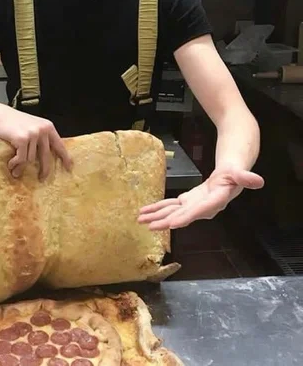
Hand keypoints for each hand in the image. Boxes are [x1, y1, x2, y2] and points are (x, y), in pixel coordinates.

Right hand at [0, 105, 71, 179]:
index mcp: (48, 127)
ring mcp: (33, 134)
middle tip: (42, 178)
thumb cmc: (16, 122)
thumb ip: (41, 138)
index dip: (65, 157)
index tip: (69, 167)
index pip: (60, 145)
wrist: (0, 114)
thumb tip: (45, 158)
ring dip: (21, 165)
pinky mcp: (22, 139)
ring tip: (15, 168)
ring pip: (31, 158)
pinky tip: (11, 164)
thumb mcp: (33, 126)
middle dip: (45, 169)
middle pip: (46, 156)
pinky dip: (15, 163)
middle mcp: (43, 130)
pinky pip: (21, 158)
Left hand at [137, 166, 264, 230]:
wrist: (230, 176)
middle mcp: (202, 208)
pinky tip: (144, 213)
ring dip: (156, 216)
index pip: (199, 211)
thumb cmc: (234, 174)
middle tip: (150, 226)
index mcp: (215, 201)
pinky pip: (170, 206)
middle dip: (165, 221)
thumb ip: (245, 177)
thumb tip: (258, 180)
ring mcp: (193, 206)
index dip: (185, 217)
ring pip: (172, 212)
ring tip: (140, 220)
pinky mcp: (187, 202)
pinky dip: (157, 208)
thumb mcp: (239, 173)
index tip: (172, 223)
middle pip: (182, 216)